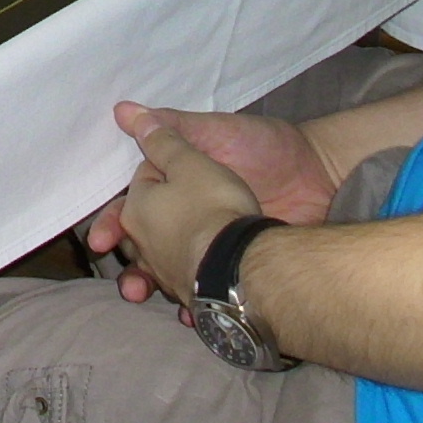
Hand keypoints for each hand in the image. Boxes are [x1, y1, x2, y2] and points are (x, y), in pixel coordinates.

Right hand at [84, 104, 336, 303]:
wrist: (320, 176)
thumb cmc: (265, 147)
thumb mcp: (216, 131)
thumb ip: (172, 129)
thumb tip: (124, 109)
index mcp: (176, 184)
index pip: (133, 206)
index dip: (113, 222)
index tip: (101, 239)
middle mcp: (186, 217)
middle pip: (143, 246)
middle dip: (130, 265)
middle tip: (130, 283)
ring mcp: (208, 244)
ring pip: (168, 271)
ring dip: (154, 287)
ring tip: (149, 297)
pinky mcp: (232, 266)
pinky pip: (204, 291)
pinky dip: (193, 304)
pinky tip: (191, 312)